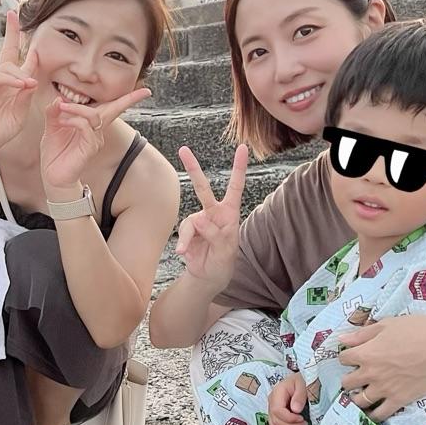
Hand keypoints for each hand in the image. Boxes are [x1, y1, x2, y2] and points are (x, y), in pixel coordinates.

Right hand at [0, 11, 38, 156]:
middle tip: (13, 12)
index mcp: (12, 85)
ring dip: (20, 73)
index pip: (21, 62)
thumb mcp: (19, 114)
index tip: (32, 31)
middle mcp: (1, 79)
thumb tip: (31, 79)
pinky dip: (10, 80)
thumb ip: (25, 97)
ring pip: (7, 67)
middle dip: (12, 32)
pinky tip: (20, 84)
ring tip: (28, 84)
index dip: (28, 48)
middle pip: (8, 51)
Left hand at [39, 81, 152, 195]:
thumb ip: (54, 112)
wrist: (53, 176)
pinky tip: (62, 122)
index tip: (147, 91)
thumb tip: (58, 99)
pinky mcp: (89, 148)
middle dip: (129, 99)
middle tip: (144, 91)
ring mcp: (95, 140)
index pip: (111, 108)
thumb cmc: (55, 152)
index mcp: (91, 124)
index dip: (129, 99)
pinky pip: (86, 127)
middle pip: (115, 109)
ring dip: (77, 108)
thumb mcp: (52, 127)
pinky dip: (73, 120)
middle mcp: (97, 132)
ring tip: (62, 108)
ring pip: (95, 115)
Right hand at [174, 144, 247, 291]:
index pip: (235, 187)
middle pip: (203, 187)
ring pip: (191, 220)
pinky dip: (183, 243)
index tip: (242, 148)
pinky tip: (184, 253)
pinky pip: (183, 232)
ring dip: (189, 236)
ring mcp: (198, 220)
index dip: (238, 167)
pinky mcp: (186, 230)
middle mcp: (213, 212)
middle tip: (183, 149)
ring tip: (190, 251)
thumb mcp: (226, 251)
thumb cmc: (223, 262)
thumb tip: (199, 220)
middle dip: (193, 168)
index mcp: (230, 213)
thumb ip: (216, 235)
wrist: (207, 276)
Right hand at [268, 372, 307, 424]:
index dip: (290, 418)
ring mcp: (271, 410)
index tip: (302, 418)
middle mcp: (271, 402)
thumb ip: (300, 395)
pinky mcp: (275, 417)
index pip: (277, 411)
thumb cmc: (303, 382)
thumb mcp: (304, 384)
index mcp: (277, 392)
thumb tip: (295, 410)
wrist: (302, 382)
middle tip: (304, 422)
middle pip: (275, 421)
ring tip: (301, 424)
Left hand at [337, 314, 425, 420]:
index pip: (343, 359)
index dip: (347, 356)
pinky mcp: (399, 400)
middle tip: (356, 377)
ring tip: (361, 395)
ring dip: (357, 398)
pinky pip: (380, 414)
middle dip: (349, 379)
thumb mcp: (387, 325)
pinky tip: (373, 412)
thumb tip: (342, 339)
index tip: (353, 356)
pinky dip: (374, 415)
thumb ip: (363, 334)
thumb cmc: (418, 330)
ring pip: (360, 401)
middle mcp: (371, 374)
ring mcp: (384, 389)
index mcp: (367, 353)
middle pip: (347, 383)